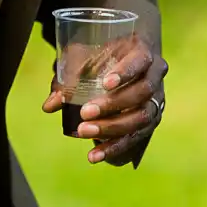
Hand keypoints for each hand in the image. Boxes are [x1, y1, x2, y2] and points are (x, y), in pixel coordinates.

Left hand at [42, 34, 167, 166]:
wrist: (115, 63)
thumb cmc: (98, 56)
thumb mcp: (80, 58)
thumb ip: (67, 78)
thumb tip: (50, 105)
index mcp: (142, 51)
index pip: (140, 61)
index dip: (125, 73)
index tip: (105, 83)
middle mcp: (155, 76)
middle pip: (142, 93)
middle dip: (113, 105)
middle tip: (85, 113)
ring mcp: (156, 100)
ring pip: (142, 118)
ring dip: (112, 128)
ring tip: (85, 133)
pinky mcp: (150, 121)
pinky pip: (136, 138)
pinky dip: (114, 147)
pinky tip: (95, 155)